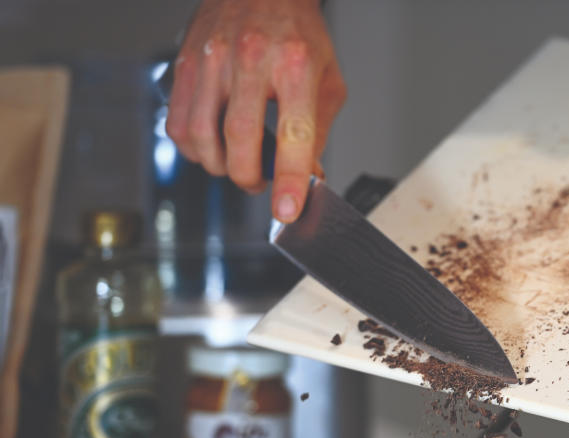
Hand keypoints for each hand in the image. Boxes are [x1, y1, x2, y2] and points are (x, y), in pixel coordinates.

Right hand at [166, 0, 345, 221]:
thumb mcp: (327, 80)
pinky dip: (193, 148)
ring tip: (236, 165)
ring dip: (219, 166)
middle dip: (249, 178)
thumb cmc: (298, 33)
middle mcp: (251, 58)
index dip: (288, 179)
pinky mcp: (186, 62)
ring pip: (202, 135)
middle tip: (260, 184)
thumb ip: (318, 131)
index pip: (293, 134)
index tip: (286, 210)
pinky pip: (179, 122)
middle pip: (240, 140)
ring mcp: (213, 59)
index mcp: (296, 64)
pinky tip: (211, 147)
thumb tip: (307, 177)